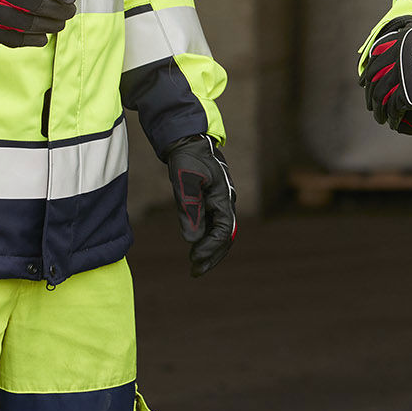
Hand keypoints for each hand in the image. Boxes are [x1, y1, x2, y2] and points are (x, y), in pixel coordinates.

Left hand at [163, 135, 236, 276]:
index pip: (223, 231)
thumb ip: (189, 209)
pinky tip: (195, 245)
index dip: (210, 248)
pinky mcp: (212, 199)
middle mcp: (226, 200)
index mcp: (223, 197)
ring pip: (221, 231)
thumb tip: (192, 239)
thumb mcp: (185, 182)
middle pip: (226, 235)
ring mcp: (220, 200)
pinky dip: (207, 238)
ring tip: (196, 264)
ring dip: (210, 249)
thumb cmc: (187, 158)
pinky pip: (214, 224)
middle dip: (213, 255)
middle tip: (196, 271)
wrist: (189, 139)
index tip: (194, 259)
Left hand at [361, 19, 411, 125]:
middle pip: (374, 77)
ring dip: (378, 109)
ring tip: (380, 117)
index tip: (365, 80)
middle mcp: (395, 57)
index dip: (369, 70)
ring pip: (380, 95)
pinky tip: (392, 122)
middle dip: (370, 93)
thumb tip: (407, 32)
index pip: (375, 56)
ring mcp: (399, 76)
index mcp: (400, 42)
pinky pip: (392, 108)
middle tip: (371, 103)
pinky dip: (391, 117)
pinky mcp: (405, 94)